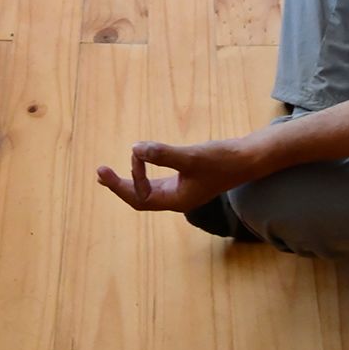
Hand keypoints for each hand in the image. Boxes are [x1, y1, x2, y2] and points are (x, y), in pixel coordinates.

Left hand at [96, 138, 248, 212]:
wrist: (248, 159)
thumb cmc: (222, 160)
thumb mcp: (191, 156)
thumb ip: (163, 154)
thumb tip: (135, 148)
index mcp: (176, 201)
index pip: (141, 196)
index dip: (132, 176)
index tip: (138, 152)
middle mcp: (176, 199)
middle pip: (140, 198)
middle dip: (119, 186)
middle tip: (99, 173)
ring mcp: (181, 190)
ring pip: (148, 191)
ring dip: (128, 181)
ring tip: (108, 174)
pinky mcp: (187, 179)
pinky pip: (157, 182)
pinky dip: (143, 174)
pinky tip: (139, 164)